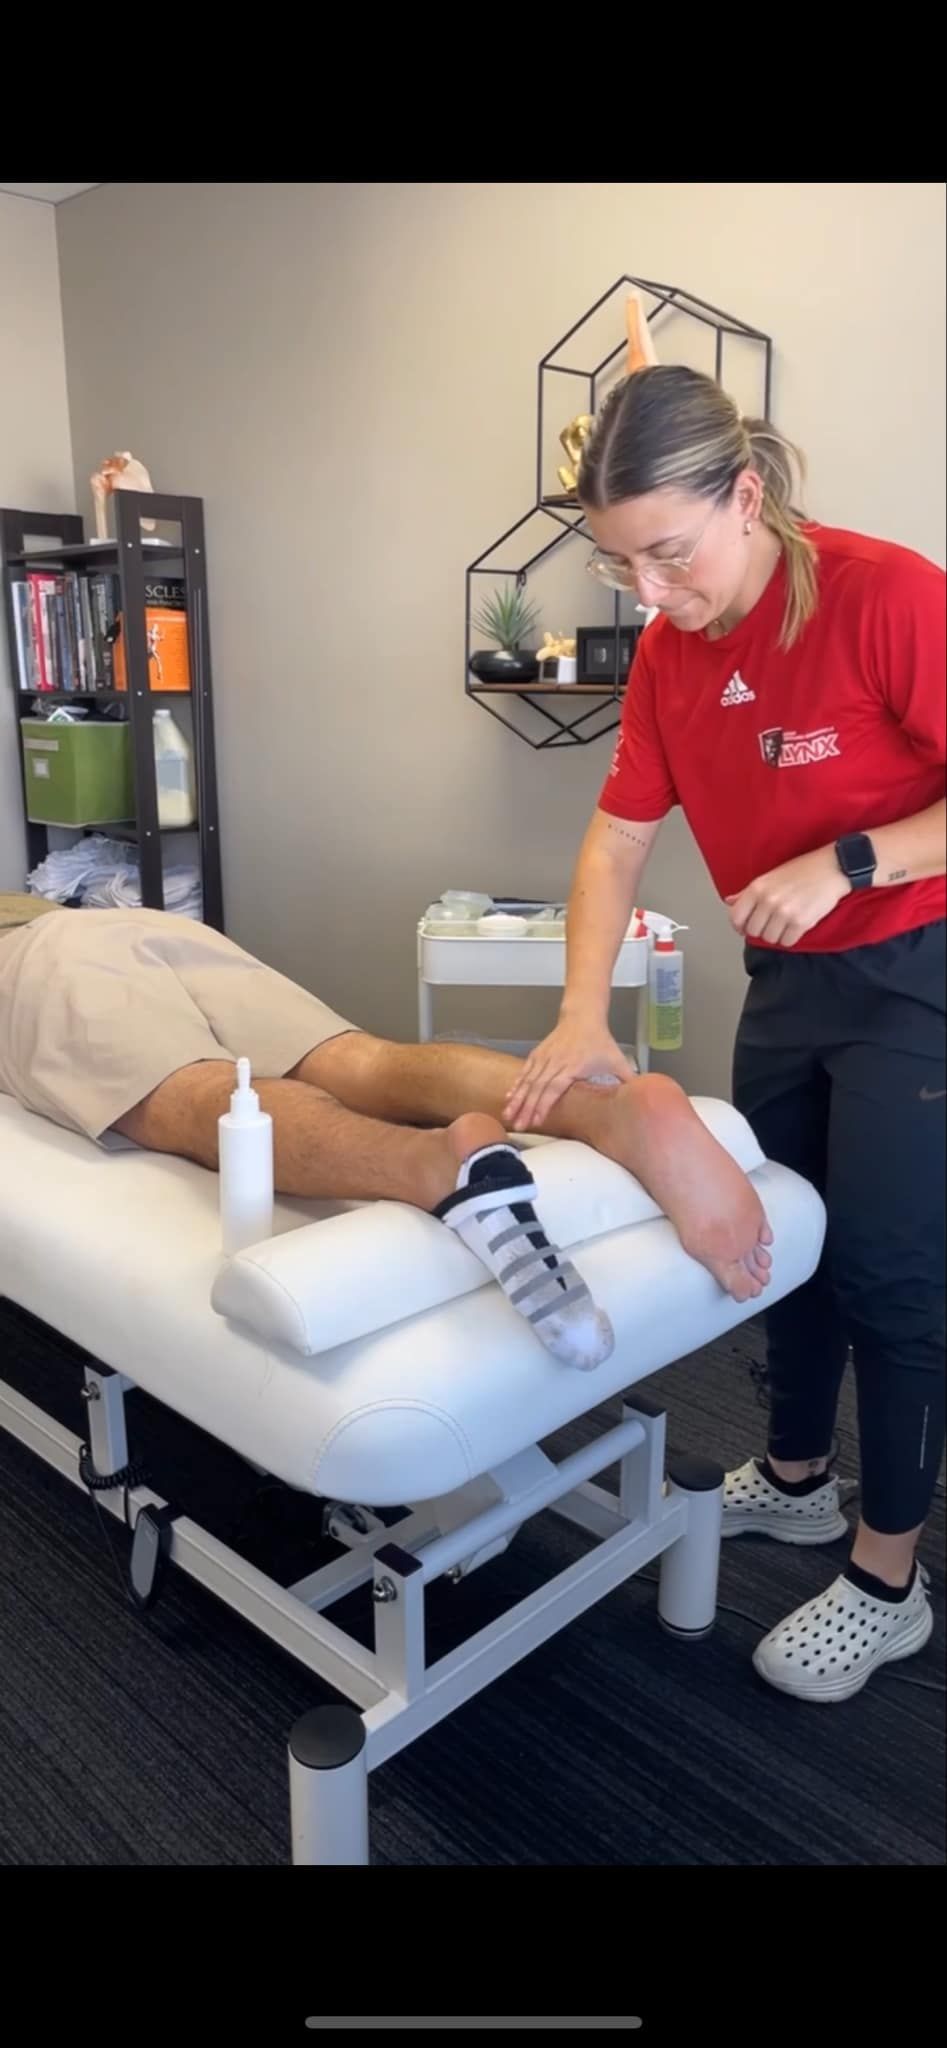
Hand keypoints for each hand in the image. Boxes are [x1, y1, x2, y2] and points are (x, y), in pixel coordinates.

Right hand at [504, 1019, 635, 1130]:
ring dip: (517, 1099)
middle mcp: (555, 1062)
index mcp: (573, 1065)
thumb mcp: (616, 1059)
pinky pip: (525, 1072)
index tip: (537, 1120)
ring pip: (528, 1081)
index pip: (555, 1088)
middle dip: (526, 1107)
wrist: (582, 1015)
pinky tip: (509, 1096)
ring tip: (508, 1114)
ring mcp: (544, 1057)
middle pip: (537, 1088)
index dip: (545, 1104)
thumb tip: (641, 1098)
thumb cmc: (600, 1040)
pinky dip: (516, 1084)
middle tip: (518, 1125)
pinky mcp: (538, 1054)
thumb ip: (627, 1080)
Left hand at [725, 847, 848, 946]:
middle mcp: (769, 901)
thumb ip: (748, 892)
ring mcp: (785, 913)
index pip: (736, 917)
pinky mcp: (801, 923)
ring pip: (769, 939)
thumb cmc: (803, 870)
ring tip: (784, 924)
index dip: (739, 926)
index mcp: (758, 888)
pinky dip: (790, 938)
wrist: (832, 868)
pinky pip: (787, 942)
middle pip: (753, 931)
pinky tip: (794, 927)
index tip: (745, 927)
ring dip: (776, 935)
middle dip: (760, 930)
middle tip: (770, 924)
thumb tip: (730, 901)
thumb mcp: (771, 876)